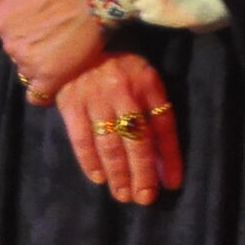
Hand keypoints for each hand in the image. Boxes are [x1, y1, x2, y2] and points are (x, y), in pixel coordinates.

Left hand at [0, 0, 107, 99]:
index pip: (5, 26)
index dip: (23, 22)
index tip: (41, 18)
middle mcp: (8, 42)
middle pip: (16, 47)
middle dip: (32, 41)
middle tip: (56, 31)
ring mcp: (28, 63)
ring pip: (28, 68)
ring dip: (41, 61)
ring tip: (64, 50)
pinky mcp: (50, 78)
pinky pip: (38, 95)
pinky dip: (43, 93)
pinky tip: (54, 82)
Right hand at [54, 53, 181, 204]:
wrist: (76, 45)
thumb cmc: (119, 67)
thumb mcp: (144, 79)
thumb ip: (154, 113)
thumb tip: (163, 158)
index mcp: (147, 83)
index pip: (164, 126)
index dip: (170, 156)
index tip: (173, 183)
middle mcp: (123, 92)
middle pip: (137, 140)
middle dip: (143, 173)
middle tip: (146, 198)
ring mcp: (95, 99)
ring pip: (110, 144)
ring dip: (118, 174)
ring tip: (124, 195)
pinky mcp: (70, 105)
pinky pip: (81, 139)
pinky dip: (90, 161)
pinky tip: (99, 178)